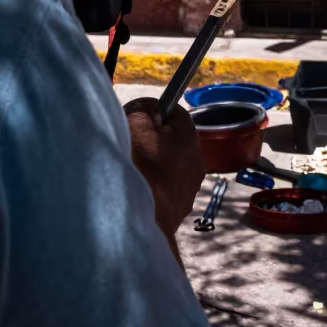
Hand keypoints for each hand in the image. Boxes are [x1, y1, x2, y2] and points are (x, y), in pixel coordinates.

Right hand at [123, 96, 204, 237]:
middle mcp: (196, 160)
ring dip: (153, 164)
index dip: (153, 111)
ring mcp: (190, 188)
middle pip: (171, 139)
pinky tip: (139, 189)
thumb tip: (151, 109)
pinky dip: (153, 185)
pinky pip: (165, 187)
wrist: (146, 218)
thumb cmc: (141, 164)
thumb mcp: (136, 122)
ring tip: (134, 170)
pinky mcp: (180, 209)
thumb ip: (144, 108)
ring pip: (169, 165)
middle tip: (130, 144)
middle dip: (151, 139)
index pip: (174, 112)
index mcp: (189, 136)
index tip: (135, 121)